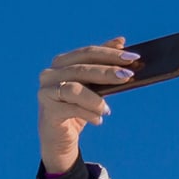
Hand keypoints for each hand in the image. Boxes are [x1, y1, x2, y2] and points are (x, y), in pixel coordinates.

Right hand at [37, 39, 138, 175]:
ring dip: (96, 99)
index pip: (88, 52)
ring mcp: (46, 91)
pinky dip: (88, 114)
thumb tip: (121, 41)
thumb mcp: (92, 85)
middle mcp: (50, 73)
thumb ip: (103, 64)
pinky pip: (71, 109)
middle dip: (107, 71)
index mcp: (62, 62)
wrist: (59, 138)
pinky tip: (99, 120)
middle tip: (128, 75)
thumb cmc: (77, 107)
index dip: (110, 53)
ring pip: (74, 89)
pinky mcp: (48, 111)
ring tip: (108, 109)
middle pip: (81, 68)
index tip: (133, 56)